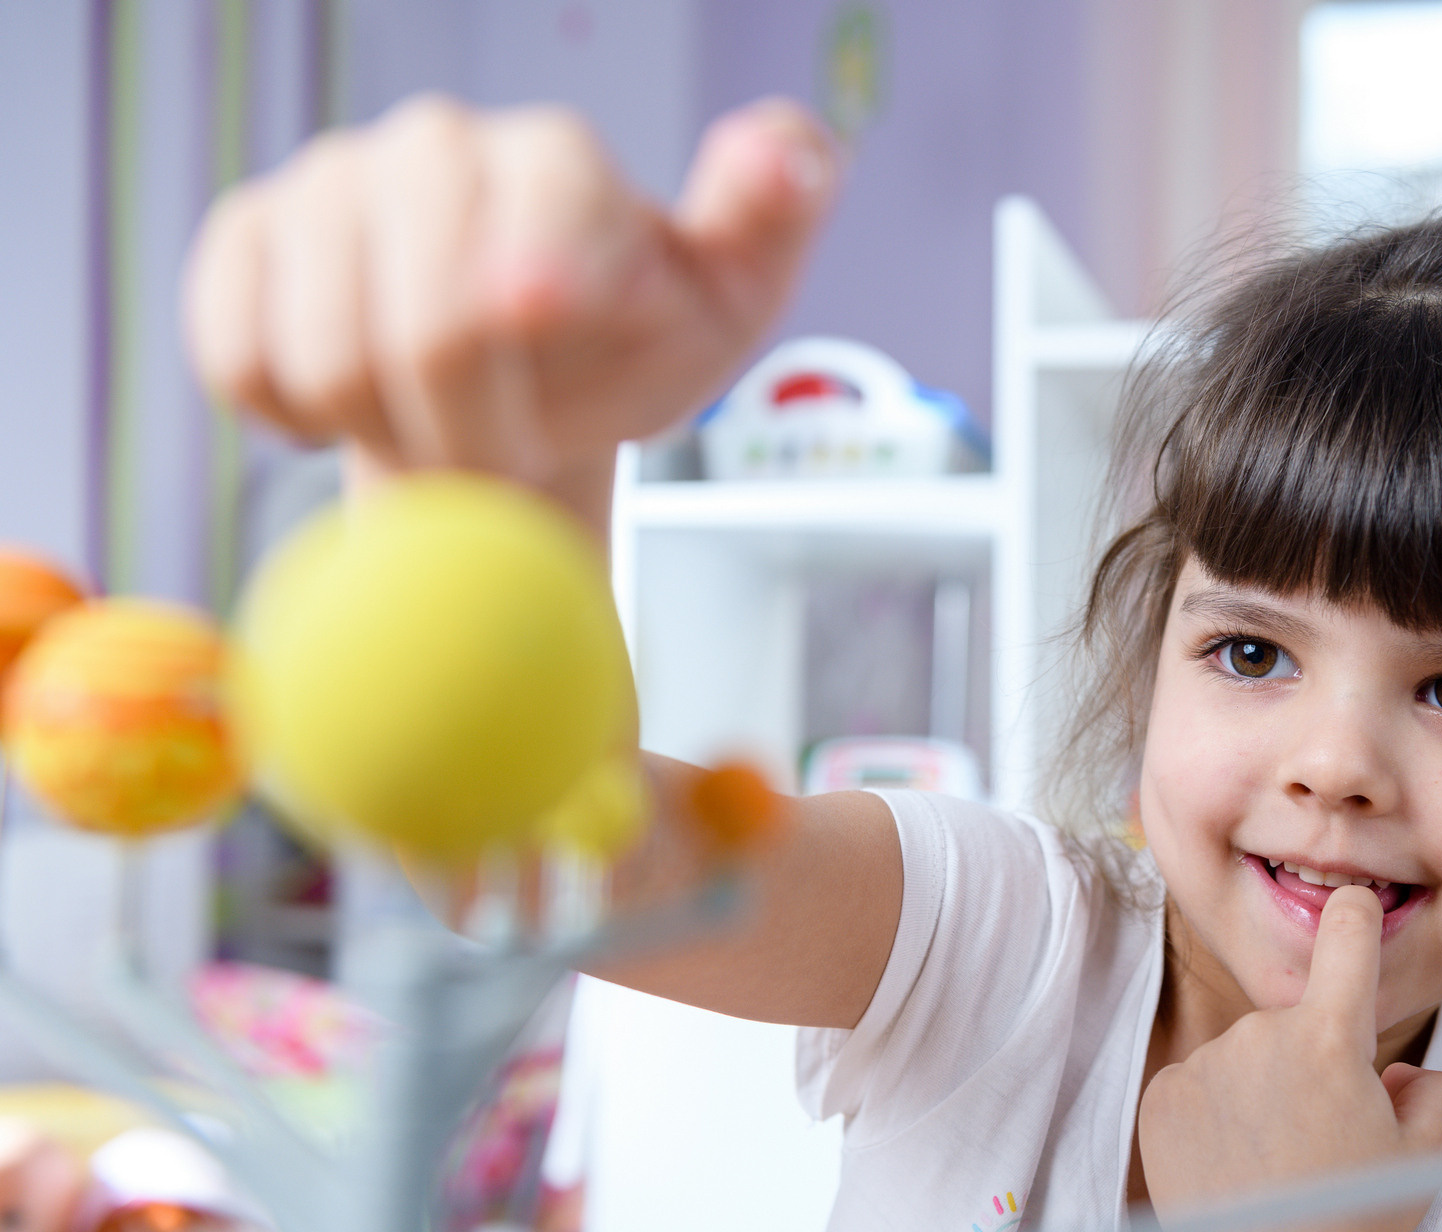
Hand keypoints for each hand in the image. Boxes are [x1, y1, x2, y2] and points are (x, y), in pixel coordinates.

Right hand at [182, 94, 835, 528]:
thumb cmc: (629, 342)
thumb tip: (793, 156)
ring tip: (444, 428)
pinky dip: (293, 414)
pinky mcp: (247, 240)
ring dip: (389, 431)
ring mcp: (328, 188)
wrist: (525, 386)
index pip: (535, 203)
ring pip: (318, 345)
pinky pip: (234, 351)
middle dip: (470, 424)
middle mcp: (434, 147)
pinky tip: (358, 406)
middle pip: (421, 311)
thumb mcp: (727, 296)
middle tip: (503, 460)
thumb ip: (766, 218)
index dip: (536, 275)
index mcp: (556, 159)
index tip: (539, 325)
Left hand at [1136, 884, 1441, 1231]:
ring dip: (1265, 1091)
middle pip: (1298, 1021)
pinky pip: (1202, 1084)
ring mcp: (1203, 1062)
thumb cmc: (1355, 1224)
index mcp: (1331, 1036)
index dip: (1355, 916)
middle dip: (1315, 1061)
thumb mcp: (1428, 1155)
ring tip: (1278, 1163)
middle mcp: (1259, 1033)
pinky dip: (1219, 1114)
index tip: (1353, 904)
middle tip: (1325, 1138)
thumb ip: (1433, 1089)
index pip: (1346, 935)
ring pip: (1248, 1057)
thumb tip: (1396, 1073)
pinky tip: (1235, 1165)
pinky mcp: (1161, 1094)